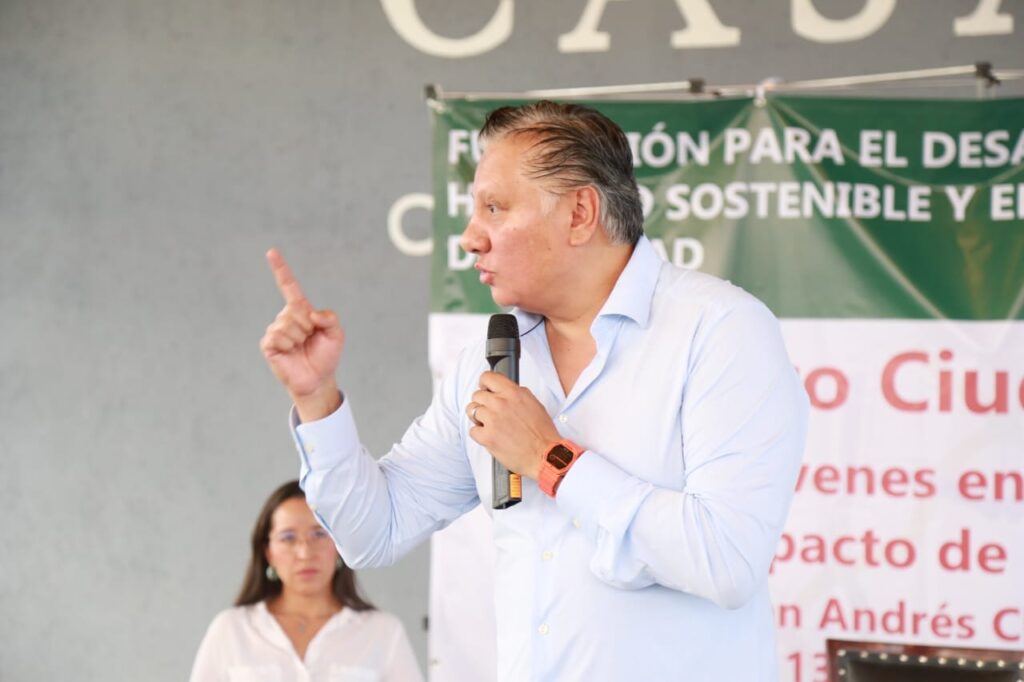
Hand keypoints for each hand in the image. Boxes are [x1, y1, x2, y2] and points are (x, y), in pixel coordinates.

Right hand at [259, 248, 343, 420]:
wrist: (318, 380)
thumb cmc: (326, 356)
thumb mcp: (337, 334)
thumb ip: (330, 318)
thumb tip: (312, 314)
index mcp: (302, 310)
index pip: (289, 286)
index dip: (280, 269)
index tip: (271, 252)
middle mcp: (286, 317)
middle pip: (296, 309)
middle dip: (309, 326)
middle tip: (310, 339)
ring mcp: (276, 330)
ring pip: (288, 324)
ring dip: (300, 337)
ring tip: (301, 347)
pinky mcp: (269, 344)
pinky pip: (278, 336)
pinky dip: (288, 345)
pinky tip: (290, 352)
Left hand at [465, 372, 560, 479]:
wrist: (544, 454)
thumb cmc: (542, 433)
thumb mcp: (533, 403)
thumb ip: (515, 394)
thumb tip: (503, 391)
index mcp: (513, 393)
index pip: (488, 377)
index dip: (484, 384)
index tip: (485, 389)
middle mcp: (501, 403)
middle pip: (477, 395)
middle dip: (482, 403)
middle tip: (489, 412)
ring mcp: (492, 420)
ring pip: (471, 411)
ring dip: (478, 418)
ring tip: (489, 425)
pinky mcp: (487, 437)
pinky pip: (472, 430)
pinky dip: (479, 435)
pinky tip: (490, 437)